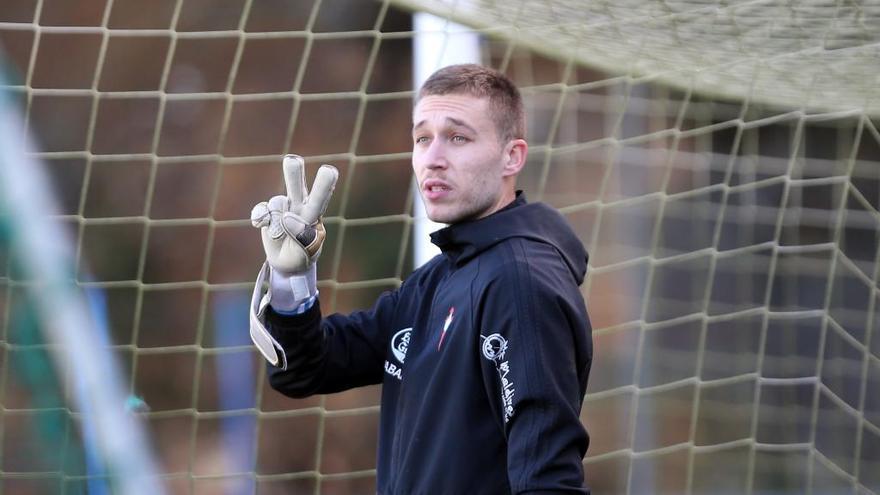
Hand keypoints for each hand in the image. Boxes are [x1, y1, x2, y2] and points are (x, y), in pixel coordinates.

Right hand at [251, 154, 337, 274]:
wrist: (287, 263)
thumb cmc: (303, 254)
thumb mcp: (307, 250)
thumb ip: (302, 236)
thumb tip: (287, 216)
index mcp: (314, 214)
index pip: (320, 199)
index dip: (324, 185)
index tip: (329, 170)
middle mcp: (299, 206)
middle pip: (296, 187)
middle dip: (294, 173)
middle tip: (292, 160)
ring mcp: (282, 208)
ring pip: (276, 203)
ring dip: (275, 222)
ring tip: (280, 236)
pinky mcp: (267, 212)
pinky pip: (261, 210)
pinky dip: (260, 218)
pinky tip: (260, 225)